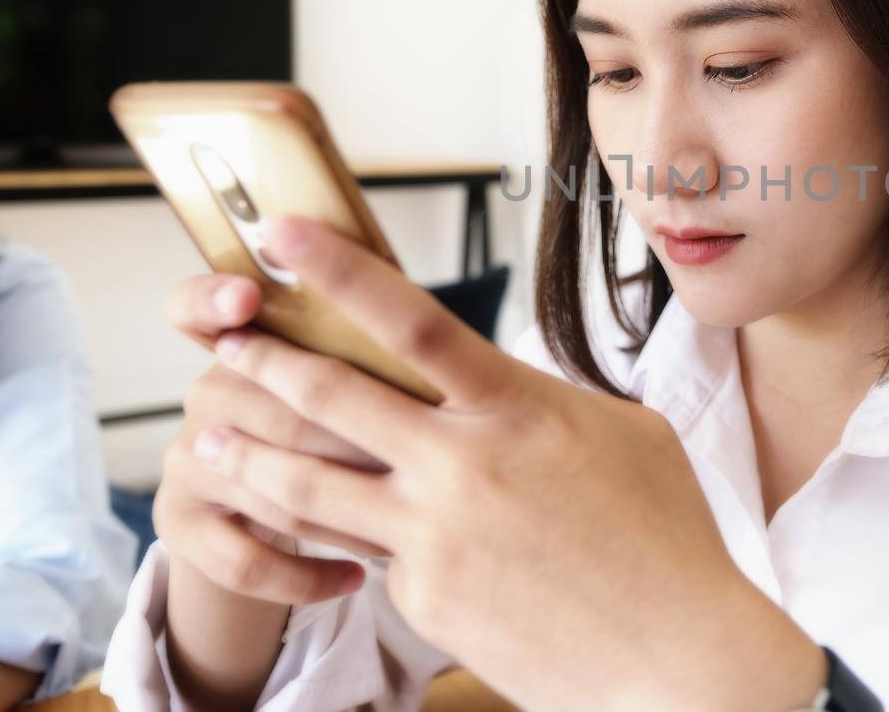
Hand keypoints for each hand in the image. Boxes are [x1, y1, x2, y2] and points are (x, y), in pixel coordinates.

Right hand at [154, 270, 387, 604]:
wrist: (268, 522)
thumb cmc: (342, 432)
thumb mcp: (351, 387)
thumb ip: (366, 361)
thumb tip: (429, 357)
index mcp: (244, 344)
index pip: (197, 305)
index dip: (215, 297)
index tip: (247, 298)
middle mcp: (206, 394)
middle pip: (274, 409)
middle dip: (354, 440)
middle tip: (418, 464)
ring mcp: (187, 459)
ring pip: (269, 485)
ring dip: (344, 514)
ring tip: (404, 533)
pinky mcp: (179, 524)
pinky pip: (244, 558)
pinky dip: (307, 574)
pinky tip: (354, 579)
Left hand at [194, 215, 827, 711]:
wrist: (674, 655)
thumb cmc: (666, 534)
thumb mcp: (624, 432)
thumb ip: (547, 401)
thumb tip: (503, 391)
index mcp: (517, 407)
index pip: (411, 321)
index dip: (339, 271)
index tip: (284, 234)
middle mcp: (461, 464)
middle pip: (332, 397)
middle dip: (264, 361)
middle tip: (223, 343)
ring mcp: (434, 536)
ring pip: (311, 485)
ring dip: (253, 455)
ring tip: (214, 439)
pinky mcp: (424, 598)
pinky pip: (369, 553)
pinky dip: (350, 536)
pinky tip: (330, 534)